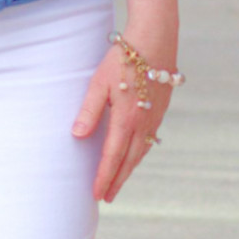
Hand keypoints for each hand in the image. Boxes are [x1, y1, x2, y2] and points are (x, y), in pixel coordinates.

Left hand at [72, 43, 173, 202]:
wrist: (155, 40)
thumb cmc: (123, 59)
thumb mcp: (99, 83)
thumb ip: (89, 111)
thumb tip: (77, 136)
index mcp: (126, 119)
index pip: (112, 157)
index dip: (104, 177)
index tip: (96, 194)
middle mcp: (143, 124)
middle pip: (129, 161)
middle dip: (117, 181)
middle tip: (106, 198)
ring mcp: (155, 118)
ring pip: (142, 152)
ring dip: (129, 169)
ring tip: (118, 182)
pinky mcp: (161, 110)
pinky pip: (150, 140)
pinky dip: (140, 154)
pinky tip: (135, 155)